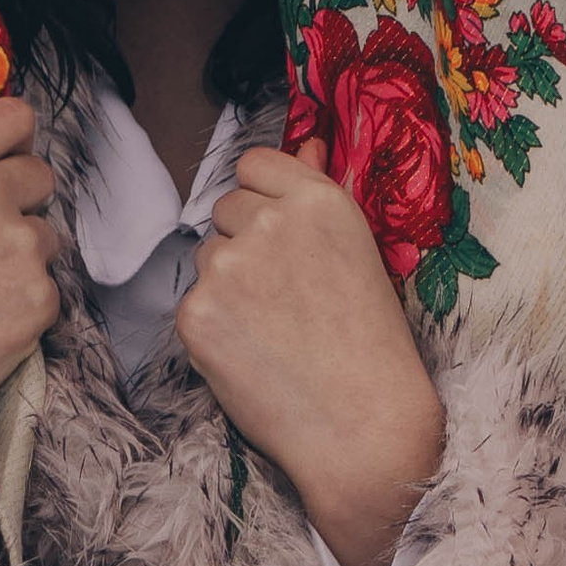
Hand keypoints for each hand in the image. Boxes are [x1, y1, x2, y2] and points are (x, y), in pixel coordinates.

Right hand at [0, 96, 59, 474]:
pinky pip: (48, 288)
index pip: (15, 118)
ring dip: (20, 257)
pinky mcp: (40, 298)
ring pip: (45, 236)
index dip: (12, 143)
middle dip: (18, 203)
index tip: (4, 162)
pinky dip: (22, 305)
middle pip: (40, 175)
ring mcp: (19, 245)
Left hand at [176, 140, 445, 565]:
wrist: (363, 425)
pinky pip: (193, 303)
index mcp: (317, 201)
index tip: (283, 234)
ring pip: (208, 256)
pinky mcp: (196, 313)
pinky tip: (253, 355)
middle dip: (246, 242)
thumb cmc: (372, 343)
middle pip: (226, 208)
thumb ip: (320, 190)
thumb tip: (307, 139)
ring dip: (229, 284)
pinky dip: (215, 327)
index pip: (254, 164)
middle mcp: (268, 222)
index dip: (264, 198)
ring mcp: (227, 266)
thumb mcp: (358, 252)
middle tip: (287, 296)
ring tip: (275, 330)